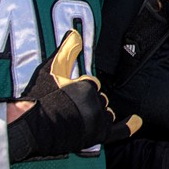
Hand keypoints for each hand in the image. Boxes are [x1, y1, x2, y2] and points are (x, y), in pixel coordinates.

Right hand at [4, 30, 141, 161]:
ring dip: (96, 114)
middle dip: (87, 102)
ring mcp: (99, 120)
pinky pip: (119, 130)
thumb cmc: (39, 100)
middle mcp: (97, 103)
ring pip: (106, 112)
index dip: (79, 91)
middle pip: (100, 99)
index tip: (65, 97)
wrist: (31, 129)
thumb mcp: (51, 73)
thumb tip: (74, 33)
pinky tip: (137, 121)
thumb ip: (66, 52)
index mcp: (88, 86)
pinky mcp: (98, 135)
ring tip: (76, 118)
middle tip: (67, 109)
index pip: (93, 85)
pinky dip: (129, 126)